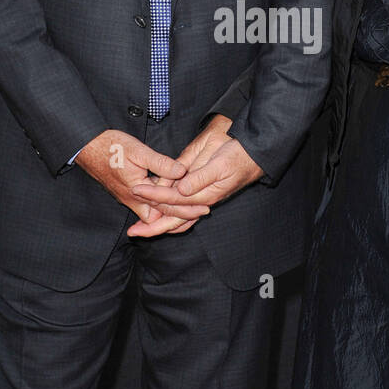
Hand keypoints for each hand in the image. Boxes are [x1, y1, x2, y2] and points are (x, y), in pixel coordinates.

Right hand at [75, 129, 208, 228]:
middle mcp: (132, 200)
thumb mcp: (138, 151)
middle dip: (181, 215)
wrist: (87, 146)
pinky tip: (171, 199)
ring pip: (153, 212)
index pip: (166, 209)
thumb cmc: (110, 147)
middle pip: (161, 216)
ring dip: (171, 211)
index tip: (203, 209)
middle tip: (202, 212)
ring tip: (191, 208)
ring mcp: (128, 197)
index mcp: (137, 192)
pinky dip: (160, 204)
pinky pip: (146, 205)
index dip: (185, 210)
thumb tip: (181, 171)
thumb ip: (161, 163)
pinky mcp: (127, 192)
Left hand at [126, 114, 263, 237]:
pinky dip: (170, 219)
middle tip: (133, 233)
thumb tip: (181, 189)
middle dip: (152, 226)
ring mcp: (203, 201)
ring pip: (178, 219)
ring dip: (159, 225)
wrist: (254, 156)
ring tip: (141, 230)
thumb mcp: (220, 165)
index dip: (153, 195)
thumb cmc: (238, 157)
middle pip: (173, 218)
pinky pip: (184, 214)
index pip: (173, 199)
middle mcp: (202, 202)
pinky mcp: (203, 197)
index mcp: (204, 195)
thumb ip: (200, 178)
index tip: (136, 191)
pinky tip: (160, 219)